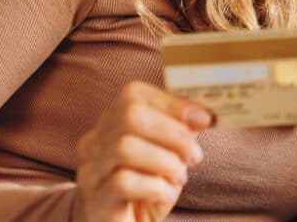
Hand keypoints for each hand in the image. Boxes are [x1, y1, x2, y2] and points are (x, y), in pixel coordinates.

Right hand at [73, 81, 213, 221]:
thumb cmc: (148, 188)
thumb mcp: (170, 154)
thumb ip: (183, 131)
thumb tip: (206, 114)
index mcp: (112, 123)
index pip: (133, 95)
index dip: (173, 103)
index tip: (205, 119)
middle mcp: (94, 142)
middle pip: (128, 116)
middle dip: (172, 133)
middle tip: (194, 156)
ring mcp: (90, 171)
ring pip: (124, 148)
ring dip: (165, 161)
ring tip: (180, 177)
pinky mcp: (95, 202)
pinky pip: (122, 182)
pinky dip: (155, 186)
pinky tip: (164, 195)